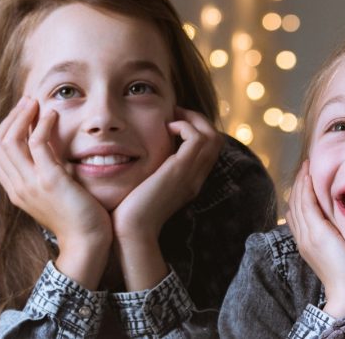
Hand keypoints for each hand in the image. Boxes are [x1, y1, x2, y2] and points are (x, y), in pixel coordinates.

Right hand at [0, 96, 112, 288]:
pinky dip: (43, 125)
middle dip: (12, 117)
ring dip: (23, 116)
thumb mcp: (55, 191)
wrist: (87, 243)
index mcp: (17, 190)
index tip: (23, 113)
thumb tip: (49, 146)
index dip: (7, 128)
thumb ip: (47, 170)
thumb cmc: (77, 218)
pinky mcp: (49, 181)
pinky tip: (53, 115)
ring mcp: (30, 184)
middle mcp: (18, 186)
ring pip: (11, 140)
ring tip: (37, 103)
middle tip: (29, 101)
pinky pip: (36, 144)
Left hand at [110, 107, 221, 289]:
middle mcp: (195, 178)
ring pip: (211, 136)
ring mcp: (191, 175)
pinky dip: (185, 126)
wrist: (131, 232)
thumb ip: (149, 173)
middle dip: (197, 120)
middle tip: (175, 113)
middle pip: (216, 140)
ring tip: (172, 117)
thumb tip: (136, 157)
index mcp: (189, 183)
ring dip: (193, 119)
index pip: (208, 150)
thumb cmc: (129, 213)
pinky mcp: (180, 171)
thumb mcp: (144, 188)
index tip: (173, 121)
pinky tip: (167, 128)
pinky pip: (197, 138)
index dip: (196, 130)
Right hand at [287, 161, 344, 323]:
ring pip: (298, 201)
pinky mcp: (317, 233)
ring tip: (306, 165)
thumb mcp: (343, 256)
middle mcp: (304, 238)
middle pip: (294, 204)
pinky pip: (307, 204)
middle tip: (305, 166)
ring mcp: (308, 236)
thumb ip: (340, 241)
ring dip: (301, 181)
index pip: (298, 214)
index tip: (307, 180)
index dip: (300, 195)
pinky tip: (309, 175)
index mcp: (308, 243)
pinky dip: (306, 188)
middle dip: (298, 184)